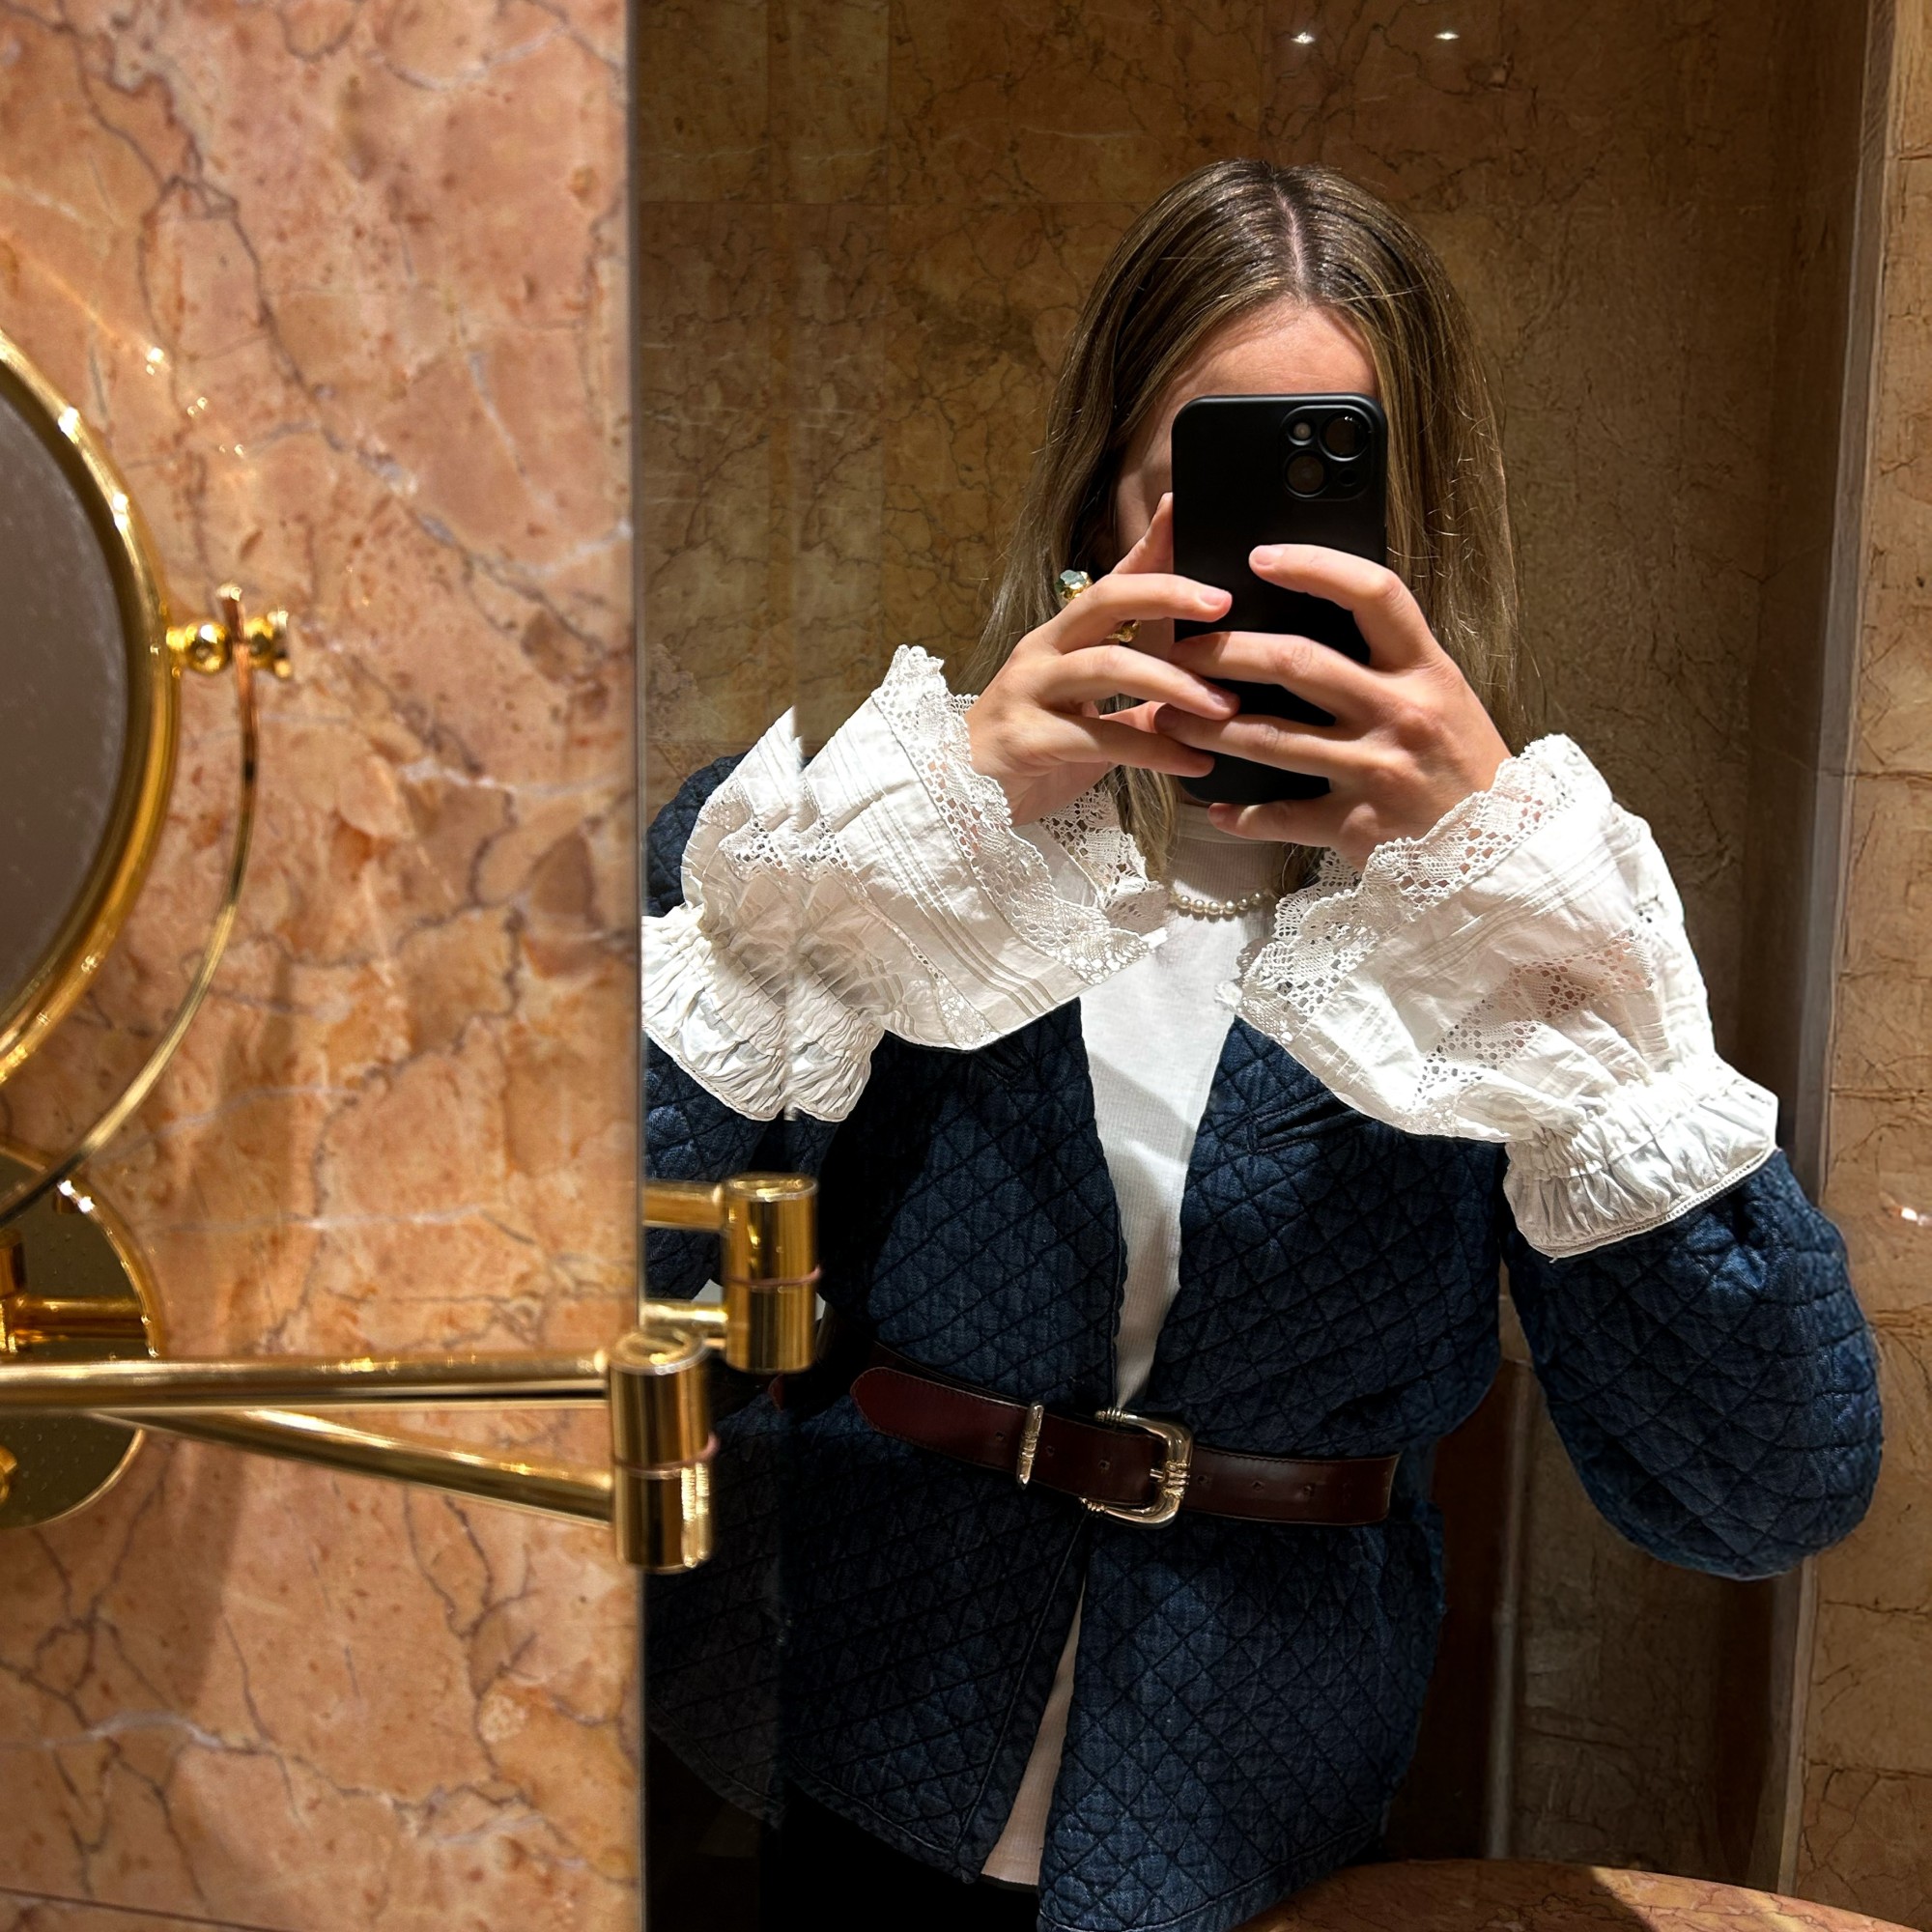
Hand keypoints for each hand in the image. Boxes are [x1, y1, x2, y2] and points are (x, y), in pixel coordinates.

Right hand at [965, 498, 1236, 825]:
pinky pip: (1102, 738)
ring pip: (1108, 665)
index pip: (1111, 582)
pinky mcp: (1028, 738)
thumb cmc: (1027, 756)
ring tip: (1223, 706)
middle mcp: (1043, 654)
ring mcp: (1030, 691)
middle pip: (1105, 601)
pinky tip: (1193, 763)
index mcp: (1059, 640)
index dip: (1147, 546)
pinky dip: (1156, 753)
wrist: (953, 799)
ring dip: (1174, 683)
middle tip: (1222, 604)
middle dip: (1167, 594)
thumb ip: (1136, 705)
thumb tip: (1196, 696)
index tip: (1184, 509)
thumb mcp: (1089, 723)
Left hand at [1152, 545, 1509, 868]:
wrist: (1507, 852)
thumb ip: (1388, 664)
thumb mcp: (1443, 697)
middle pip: (1297, 663)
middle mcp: (1401, 713)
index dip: (1314, 567)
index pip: (1372, 595)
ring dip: (1208, 727)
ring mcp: (1376, 771)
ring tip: (1167, 716)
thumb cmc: (1465, 765)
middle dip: (1226, 651)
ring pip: (1270, 739)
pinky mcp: (1357, 826)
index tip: (1262, 557)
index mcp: (1427, 670)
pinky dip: (1243, 815)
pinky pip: (1282, 817)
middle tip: (1180, 649)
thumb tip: (1314, 621)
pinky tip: (1216, 808)